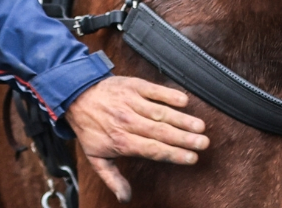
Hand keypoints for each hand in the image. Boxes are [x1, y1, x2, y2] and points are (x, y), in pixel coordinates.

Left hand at [67, 76, 208, 201]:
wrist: (76, 96)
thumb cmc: (90, 128)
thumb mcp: (96, 157)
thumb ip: (113, 178)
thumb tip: (125, 198)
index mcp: (121, 141)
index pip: (152, 150)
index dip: (173, 154)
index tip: (191, 158)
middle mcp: (128, 122)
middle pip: (161, 132)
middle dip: (184, 139)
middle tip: (204, 143)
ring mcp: (131, 102)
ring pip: (161, 112)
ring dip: (182, 119)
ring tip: (200, 126)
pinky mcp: (134, 86)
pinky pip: (154, 90)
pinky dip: (169, 95)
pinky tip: (184, 101)